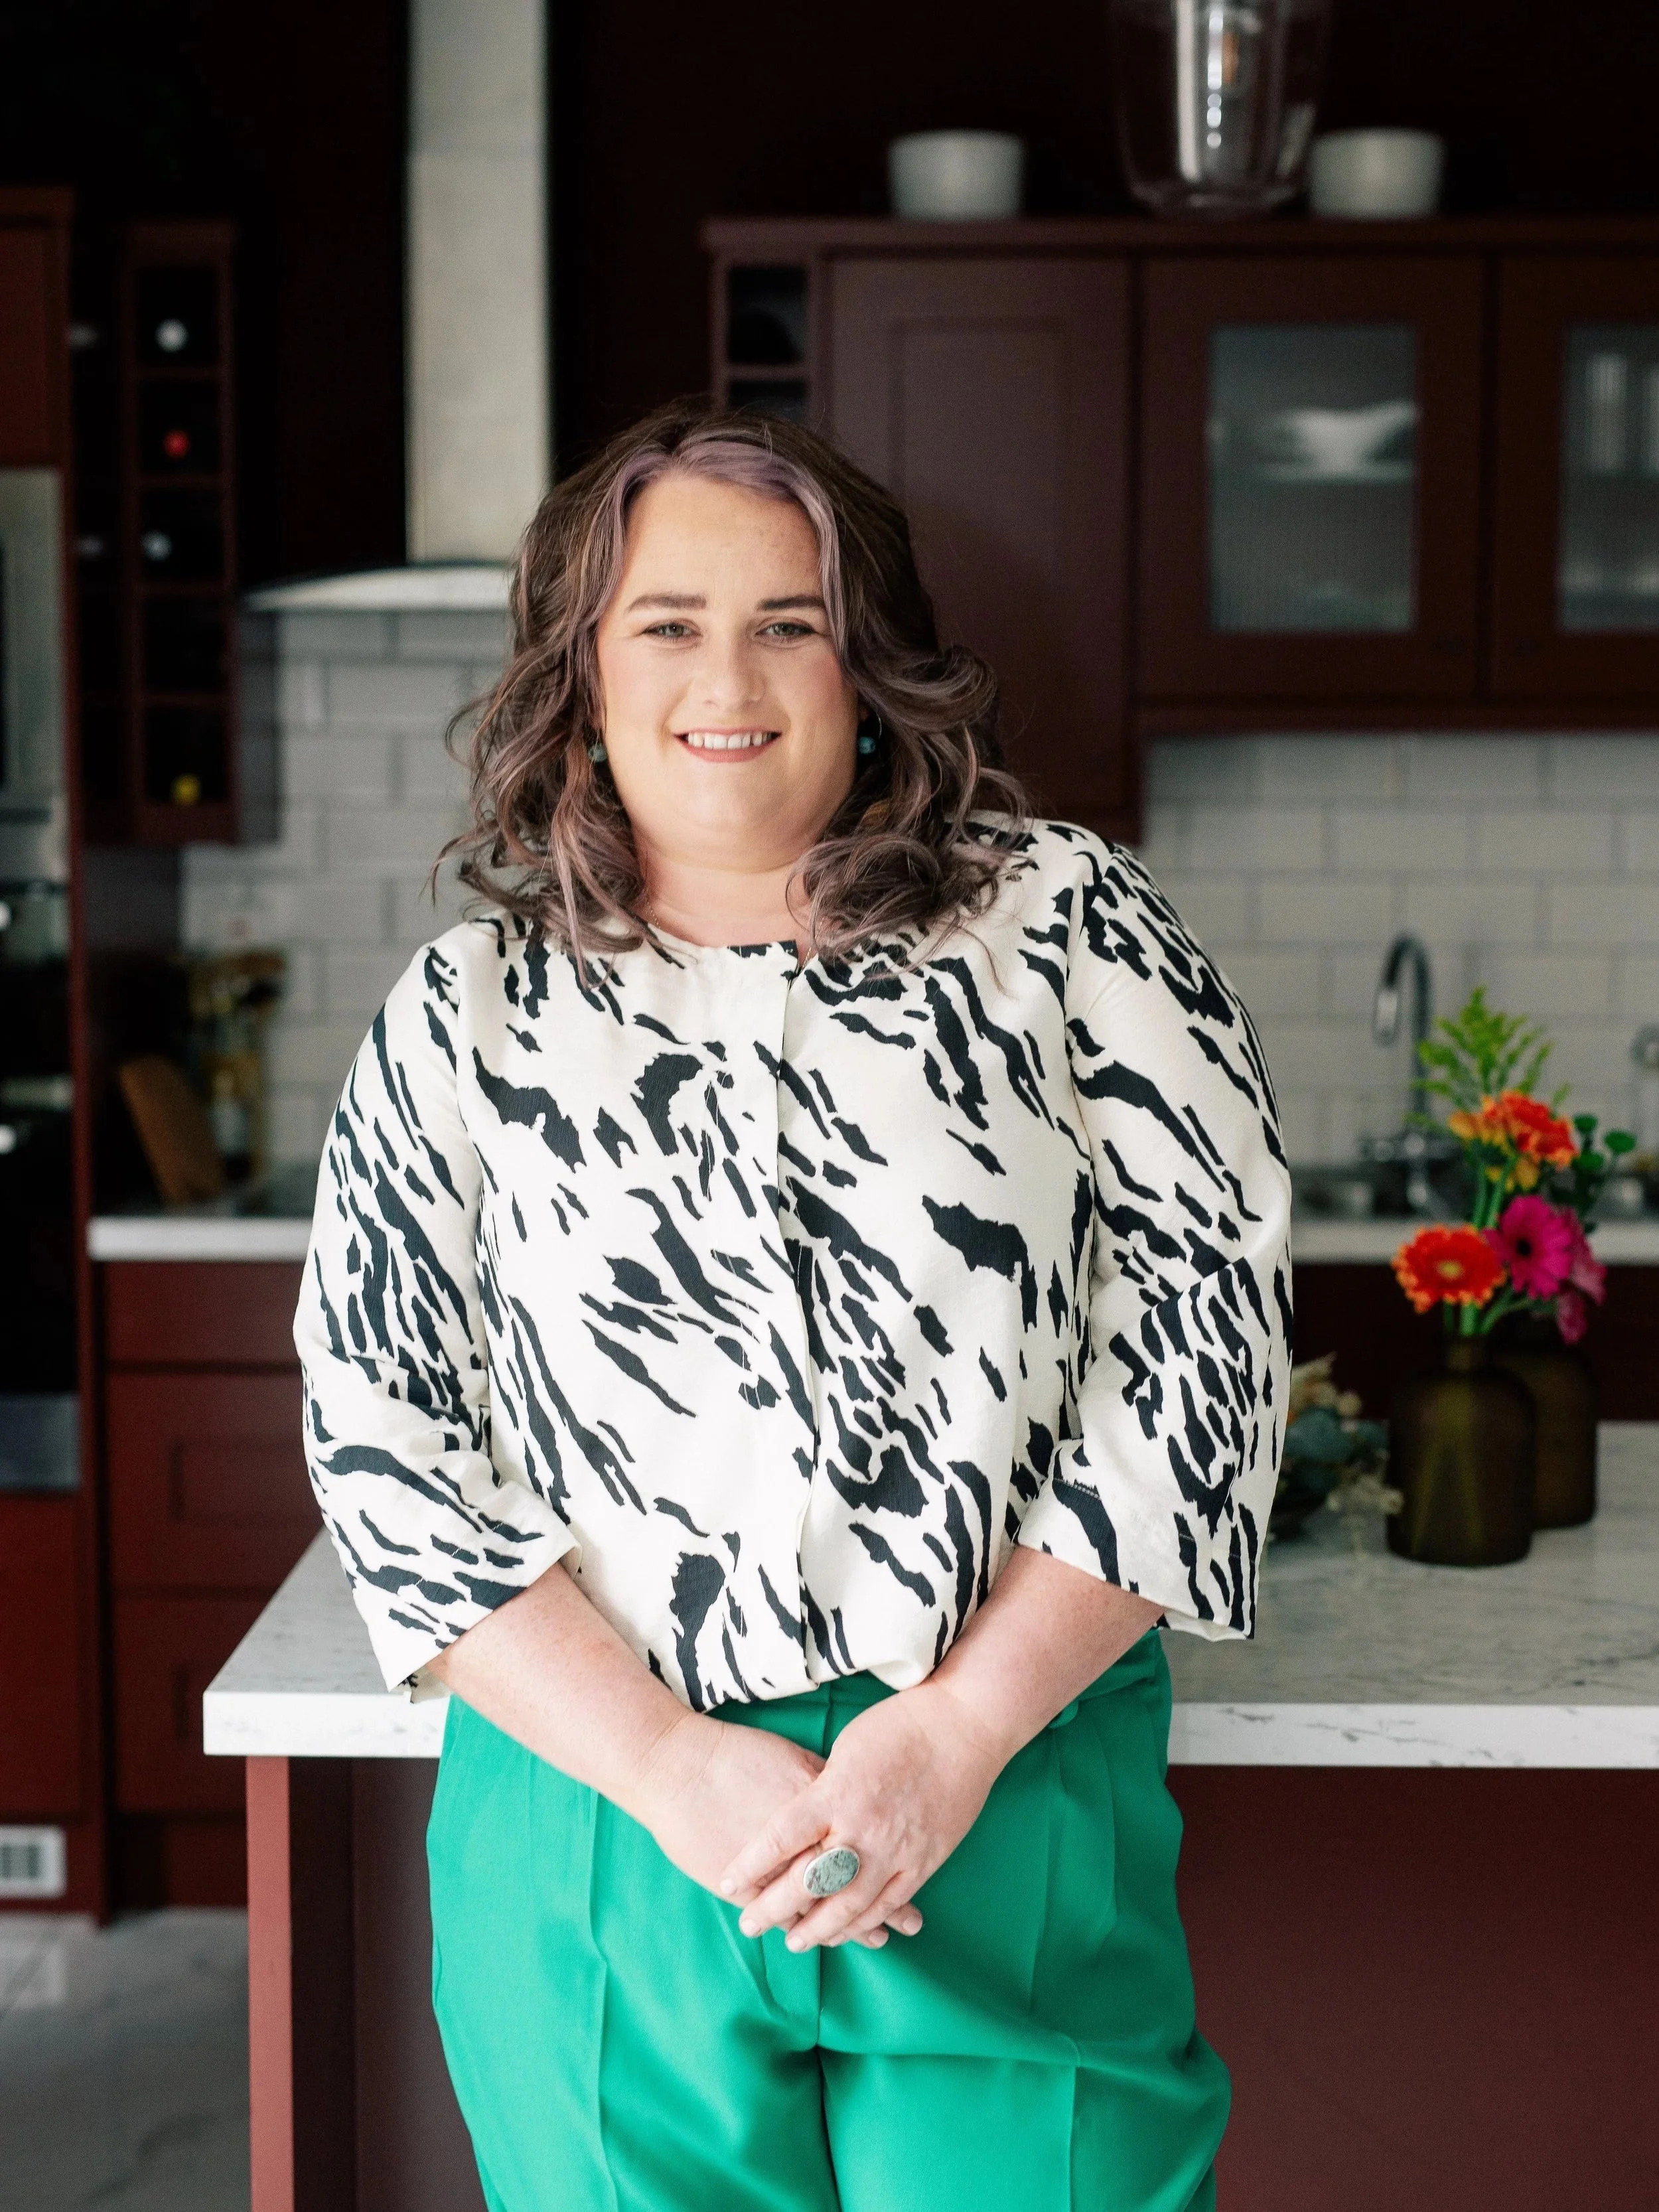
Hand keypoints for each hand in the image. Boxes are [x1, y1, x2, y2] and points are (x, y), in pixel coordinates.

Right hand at [630, 1713, 904, 1948]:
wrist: (676, 1768)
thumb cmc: (733, 1755)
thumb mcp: (792, 1759)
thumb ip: (827, 1783)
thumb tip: (857, 1795)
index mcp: (822, 1805)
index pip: (869, 1843)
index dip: (896, 1867)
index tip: (918, 1880)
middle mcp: (806, 1843)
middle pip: (857, 1882)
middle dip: (886, 1907)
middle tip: (911, 1924)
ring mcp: (775, 1870)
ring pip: (825, 1907)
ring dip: (852, 1926)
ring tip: (880, 1939)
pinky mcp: (748, 1887)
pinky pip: (787, 1916)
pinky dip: (809, 1927)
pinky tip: (825, 1937)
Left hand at [717, 1680, 1012, 1951]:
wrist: (965, 1725)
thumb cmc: (901, 1725)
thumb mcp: (846, 1747)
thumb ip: (822, 1788)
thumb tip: (803, 1817)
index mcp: (835, 1793)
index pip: (780, 1838)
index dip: (751, 1865)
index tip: (729, 1882)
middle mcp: (862, 1827)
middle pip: (808, 1880)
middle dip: (774, 1907)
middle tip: (749, 1924)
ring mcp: (896, 1848)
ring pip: (849, 1904)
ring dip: (818, 1928)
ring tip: (794, 1941)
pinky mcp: (925, 1860)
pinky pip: (889, 1902)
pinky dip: (865, 1923)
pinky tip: (847, 1932)